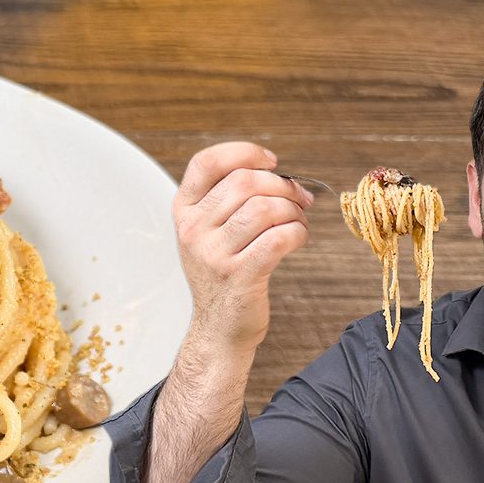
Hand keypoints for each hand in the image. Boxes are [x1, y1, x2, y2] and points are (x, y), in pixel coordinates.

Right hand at [173, 142, 312, 352]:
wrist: (218, 329)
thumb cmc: (223, 274)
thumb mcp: (209, 233)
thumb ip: (229, 199)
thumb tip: (281, 174)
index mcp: (184, 212)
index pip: (206, 163)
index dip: (244, 153)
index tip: (271, 162)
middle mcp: (193, 231)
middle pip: (244, 182)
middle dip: (282, 185)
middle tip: (299, 198)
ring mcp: (213, 255)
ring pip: (264, 208)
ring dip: (293, 210)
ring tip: (297, 221)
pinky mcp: (239, 277)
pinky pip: (278, 238)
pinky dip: (298, 233)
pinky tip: (297, 238)